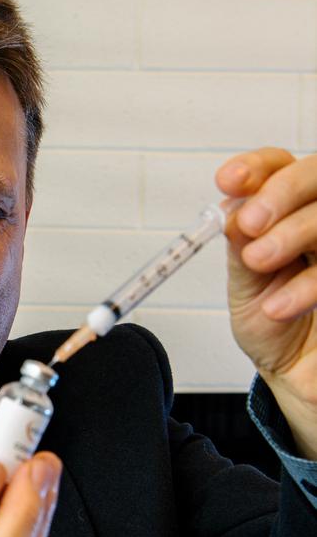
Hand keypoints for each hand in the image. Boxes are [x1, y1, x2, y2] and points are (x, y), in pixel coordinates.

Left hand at [216, 148, 316, 458]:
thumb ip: (240, 247)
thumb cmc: (272, 321)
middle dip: (280, 193)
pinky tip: (279, 305)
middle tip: (250, 224)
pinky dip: (307, 285)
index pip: (279, 166)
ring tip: (257, 263)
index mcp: (288, 210)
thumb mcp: (245, 284)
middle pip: (316, 175)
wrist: (295, 369)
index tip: (227, 181)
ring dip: (292, 234)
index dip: (256, 167)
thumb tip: (231, 211)